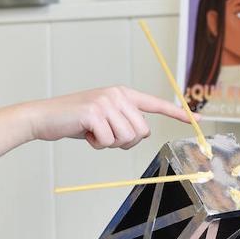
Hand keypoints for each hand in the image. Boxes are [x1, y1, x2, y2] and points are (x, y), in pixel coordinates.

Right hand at [0, 85, 193, 166]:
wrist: (44, 117)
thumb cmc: (75, 121)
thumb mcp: (103, 118)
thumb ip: (123, 121)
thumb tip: (141, 134)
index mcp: (122, 93)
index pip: (154, 103)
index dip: (175, 112)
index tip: (194, 119)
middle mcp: (117, 94)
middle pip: (142, 131)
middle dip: (126, 142)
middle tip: (105, 137)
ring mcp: (106, 102)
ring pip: (127, 138)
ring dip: (111, 144)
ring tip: (94, 133)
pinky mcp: (94, 113)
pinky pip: (109, 142)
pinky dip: (97, 145)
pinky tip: (85, 134)